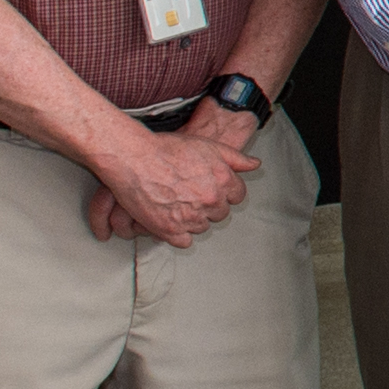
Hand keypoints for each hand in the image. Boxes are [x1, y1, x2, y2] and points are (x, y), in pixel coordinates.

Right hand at [84, 112, 257, 246]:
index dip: (223, 192)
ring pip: (202, 227)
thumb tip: (255, 165)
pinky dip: (179, 234)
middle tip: (189, 194)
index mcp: (223, 181)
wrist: (133, 158)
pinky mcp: (170, 230)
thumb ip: (235, 158)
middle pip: (220, 213)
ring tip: (176, 203)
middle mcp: (210, 200)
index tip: (210, 188)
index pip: (237, 196)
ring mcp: (190, 217)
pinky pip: (185, 242)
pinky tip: (170, 220)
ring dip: (193, 219)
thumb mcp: (207, 146)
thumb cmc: (166, 149)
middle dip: (208, 205)